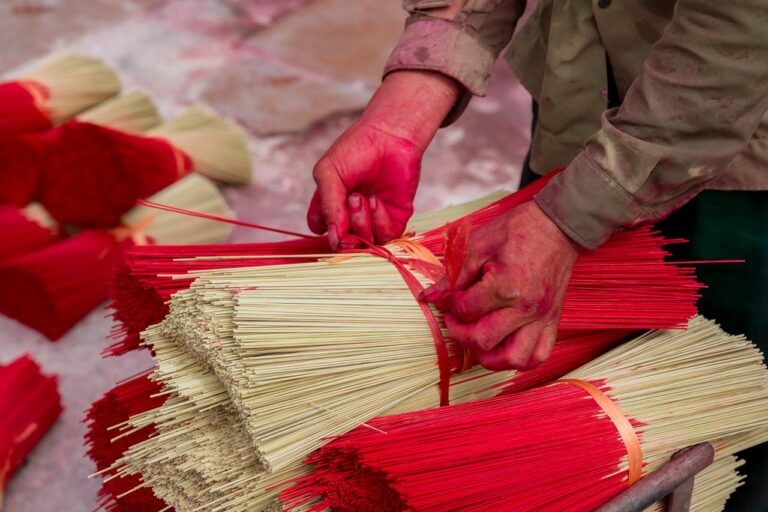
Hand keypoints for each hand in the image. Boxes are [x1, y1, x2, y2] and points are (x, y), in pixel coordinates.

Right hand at [307, 120, 421, 248]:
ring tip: (362, 196)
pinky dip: (379, 220)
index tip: (330, 214)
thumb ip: (328, 206)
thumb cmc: (355, 149)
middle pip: (343, 243)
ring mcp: (373, 220)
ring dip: (361, 221)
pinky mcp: (394, 219)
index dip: (325, 229)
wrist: (389, 136)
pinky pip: (385, 236)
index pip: (321, 230)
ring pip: (364, 243)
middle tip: (350, 201)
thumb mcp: (329, 174)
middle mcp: (351, 216)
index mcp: (331, 204)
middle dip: (344, 230)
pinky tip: (376, 200)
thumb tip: (334, 237)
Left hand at [423, 201, 579, 370]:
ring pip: (514, 359)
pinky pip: (539, 355)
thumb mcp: (479, 244)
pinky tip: (504, 345)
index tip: (447, 297)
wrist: (557, 226)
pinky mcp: (553, 321)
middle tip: (455, 319)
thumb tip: (431, 296)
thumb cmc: (519, 230)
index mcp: (506, 286)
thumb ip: (453, 274)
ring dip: (490, 357)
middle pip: (483, 340)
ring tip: (478, 340)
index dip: (449, 305)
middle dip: (460, 333)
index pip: (466, 310)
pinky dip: (520, 359)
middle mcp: (526, 308)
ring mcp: (542, 318)